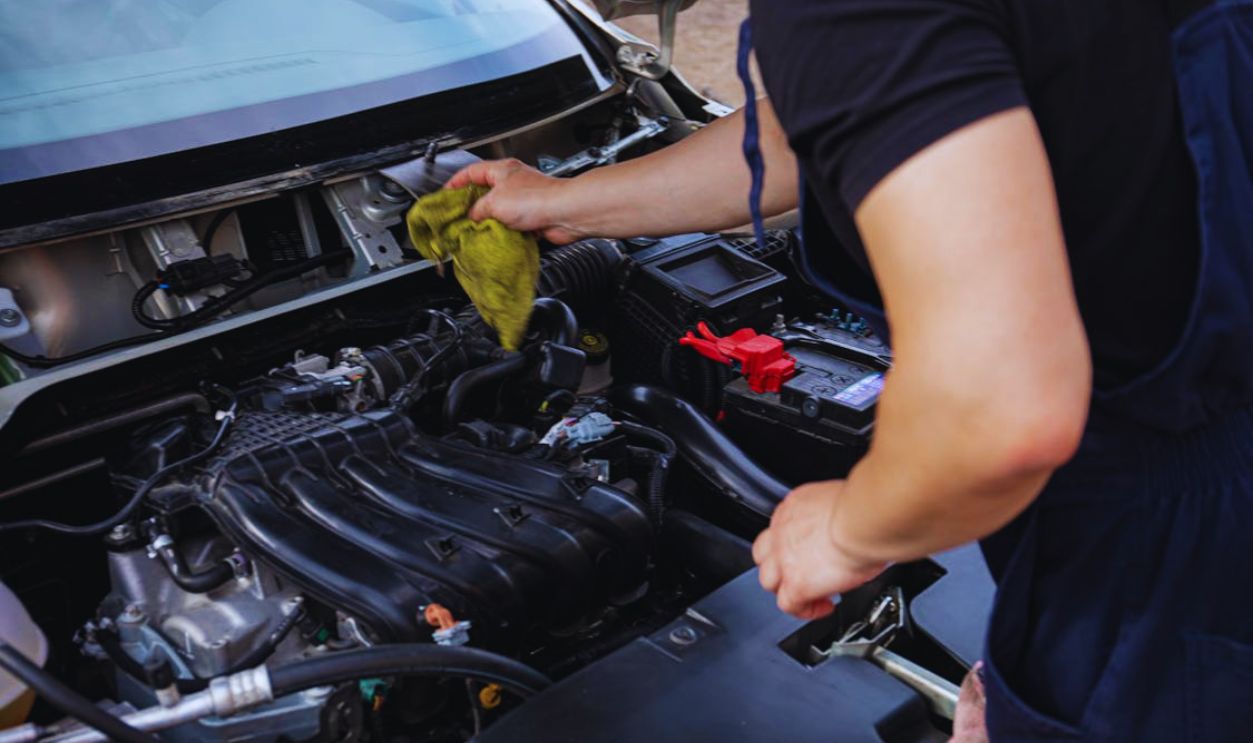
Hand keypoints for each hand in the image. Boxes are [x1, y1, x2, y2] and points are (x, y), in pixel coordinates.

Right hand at [445, 159, 586, 243]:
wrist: (565, 213)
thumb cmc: (536, 199)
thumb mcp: (494, 203)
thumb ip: (477, 210)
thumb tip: (470, 217)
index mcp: (502, 170)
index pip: (471, 172)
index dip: (456, 183)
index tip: (446, 195)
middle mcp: (513, 183)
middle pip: (484, 193)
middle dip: (471, 206)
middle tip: (458, 218)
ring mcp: (523, 200)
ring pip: (498, 212)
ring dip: (488, 222)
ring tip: (475, 231)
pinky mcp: (532, 218)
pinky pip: (511, 226)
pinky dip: (503, 232)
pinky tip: (496, 239)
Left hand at [752, 481, 886, 618]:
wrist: (864, 521)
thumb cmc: (866, 509)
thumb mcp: (844, 502)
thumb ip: (840, 514)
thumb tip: (854, 526)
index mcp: (796, 505)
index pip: (783, 525)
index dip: (794, 541)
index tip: (811, 548)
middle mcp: (783, 529)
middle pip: (765, 553)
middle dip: (779, 565)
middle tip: (802, 572)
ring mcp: (784, 558)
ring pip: (769, 580)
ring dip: (786, 589)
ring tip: (809, 595)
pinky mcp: (796, 583)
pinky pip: (789, 604)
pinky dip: (804, 610)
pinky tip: (823, 608)